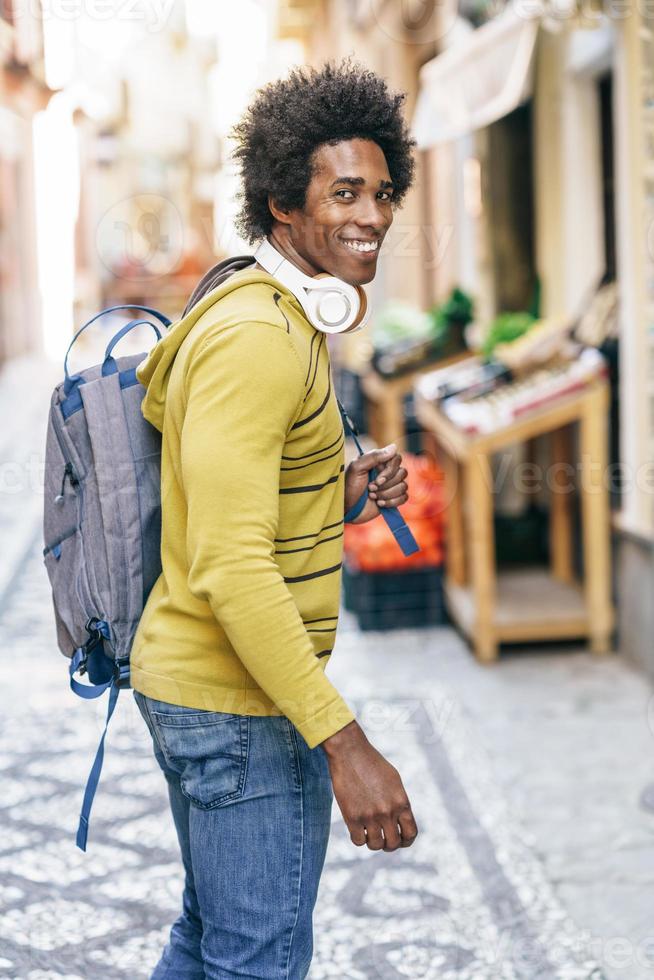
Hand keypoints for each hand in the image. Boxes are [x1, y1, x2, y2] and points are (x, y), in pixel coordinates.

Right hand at [321, 720, 417, 850]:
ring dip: (372, 842)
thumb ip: (399, 802)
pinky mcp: (352, 817)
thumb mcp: (394, 781)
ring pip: (375, 845)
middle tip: (382, 838)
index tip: (399, 840)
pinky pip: (358, 841)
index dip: (406, 841)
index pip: (411, 834)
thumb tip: (401, 822)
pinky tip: (357, 827)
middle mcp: (388, 812)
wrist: (350, 752)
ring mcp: (370, 816)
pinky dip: (358, 837)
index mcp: (401, 802)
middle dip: (388, 844)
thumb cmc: (372, 764)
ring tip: (368, 832)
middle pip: (393, 844)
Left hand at [344, 444, 408, 523]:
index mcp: (379, 462)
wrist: (346, 508)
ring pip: (403, 486)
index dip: (390, 470)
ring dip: (386, 494)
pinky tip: (379, 504)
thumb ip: (374, 456)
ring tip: (372, 496)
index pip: (397, 459)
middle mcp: (387, 472)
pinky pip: (404, 497)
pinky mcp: (393, 499)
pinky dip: (392, 502)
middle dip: (386, 484)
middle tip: (370, 488)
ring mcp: (391, 486)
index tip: (377, 479)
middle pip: (402, 473)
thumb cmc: (348, 486)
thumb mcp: (357, 468)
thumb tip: (394, 447)